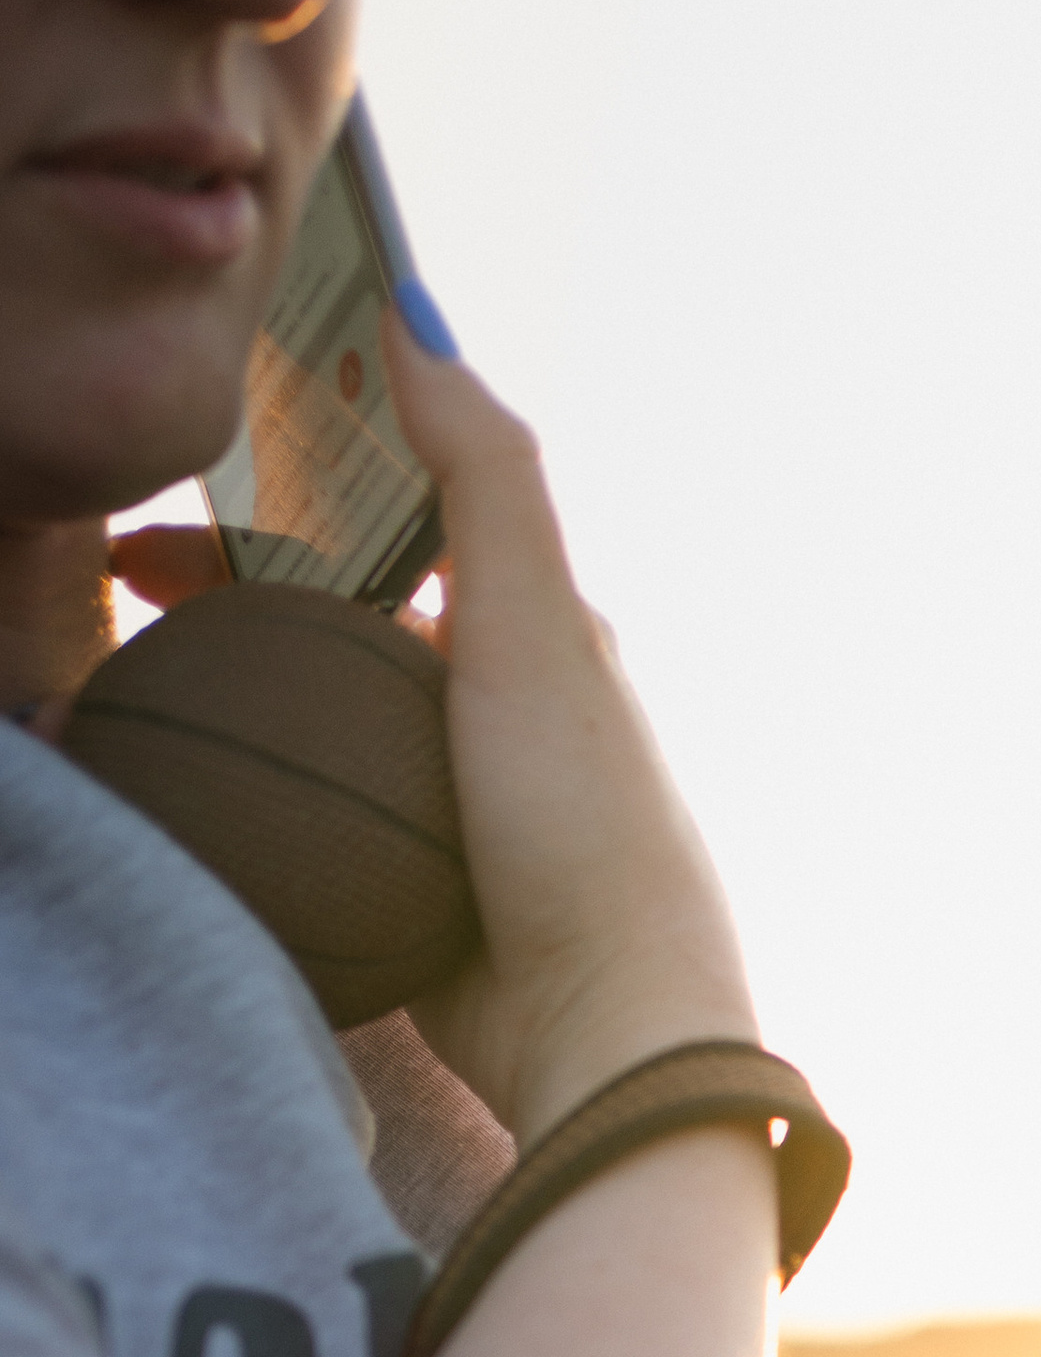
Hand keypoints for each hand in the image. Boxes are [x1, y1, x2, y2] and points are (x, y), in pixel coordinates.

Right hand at [109, 339, 755, 1150]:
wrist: (598, 1037)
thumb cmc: (583, 824)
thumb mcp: (533, 626)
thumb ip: (483, 473)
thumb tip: (415, 319)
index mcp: (537, 637)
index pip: (396, 529)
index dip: (289, 489)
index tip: (183, 494)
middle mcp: (500, 715)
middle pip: (343, 620)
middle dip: (236, 585)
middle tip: (125, 581)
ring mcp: (454, 809)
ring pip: (324, 718)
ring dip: (234, 684)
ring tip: (138, 666)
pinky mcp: (416, 892)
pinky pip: (319, 816)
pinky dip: (254, 785)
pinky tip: (192, 778)